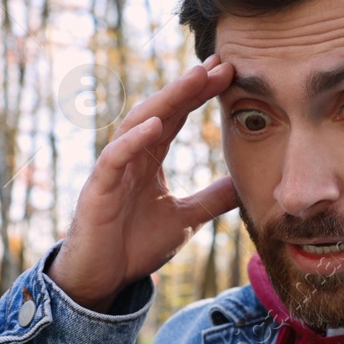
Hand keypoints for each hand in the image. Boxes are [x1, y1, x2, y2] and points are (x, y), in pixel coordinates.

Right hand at [49, 56, 238, 310]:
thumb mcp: (185, 220)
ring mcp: (113, 170)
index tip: (227, 72)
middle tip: (218, 63)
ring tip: (194, 80)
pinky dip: (134, 140)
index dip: (200, 94)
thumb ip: (211, 200)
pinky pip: (115, 158)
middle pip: (161, 110)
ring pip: (138, 124)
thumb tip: (245, 184)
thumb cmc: (135, 246)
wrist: (103, 279)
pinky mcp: (98, 190)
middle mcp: (131, 156)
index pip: (177, 117)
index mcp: (150, 159)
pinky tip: (156, 124)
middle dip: (189, 86)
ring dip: (166, 100)